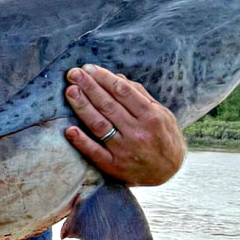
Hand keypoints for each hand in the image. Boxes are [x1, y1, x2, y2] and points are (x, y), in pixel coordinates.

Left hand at [63, 64, 185, 185]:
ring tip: (70, 91)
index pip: (123, 92)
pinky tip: (69, 130)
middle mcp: (137, 132)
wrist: (169, 171)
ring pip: (100, 125)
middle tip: (73, 74)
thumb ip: (140, 95)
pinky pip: (95, 153)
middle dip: (89, 87)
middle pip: (109, 106)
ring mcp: (125, 150)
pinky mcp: (114, 166)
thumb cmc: (164, 136)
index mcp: (151, 116)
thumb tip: (117, 78)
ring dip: (83, 107)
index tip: (89, 68)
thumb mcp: (162, 113)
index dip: (104, 78)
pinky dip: (82, 142)